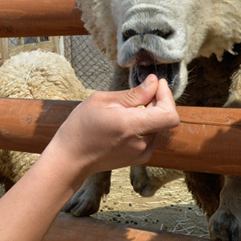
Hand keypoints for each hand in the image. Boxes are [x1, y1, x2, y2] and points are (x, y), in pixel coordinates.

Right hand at [48, 73, 178, 182]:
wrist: (71, 158)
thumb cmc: (81, 126)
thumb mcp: (102, 100)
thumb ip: (133, 93)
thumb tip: (153, 82)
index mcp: (131, 126)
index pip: (169, 114)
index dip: (167, 96)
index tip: (156, 84)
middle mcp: (141, 143)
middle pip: (164, 117)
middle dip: (156, 101)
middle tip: (137, 93)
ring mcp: (142, 153)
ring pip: (157, 125)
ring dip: (148, 114)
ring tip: (124, 111)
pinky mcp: (140, 157)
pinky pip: (150, 135)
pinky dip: (143, 125)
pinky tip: (124, 124)